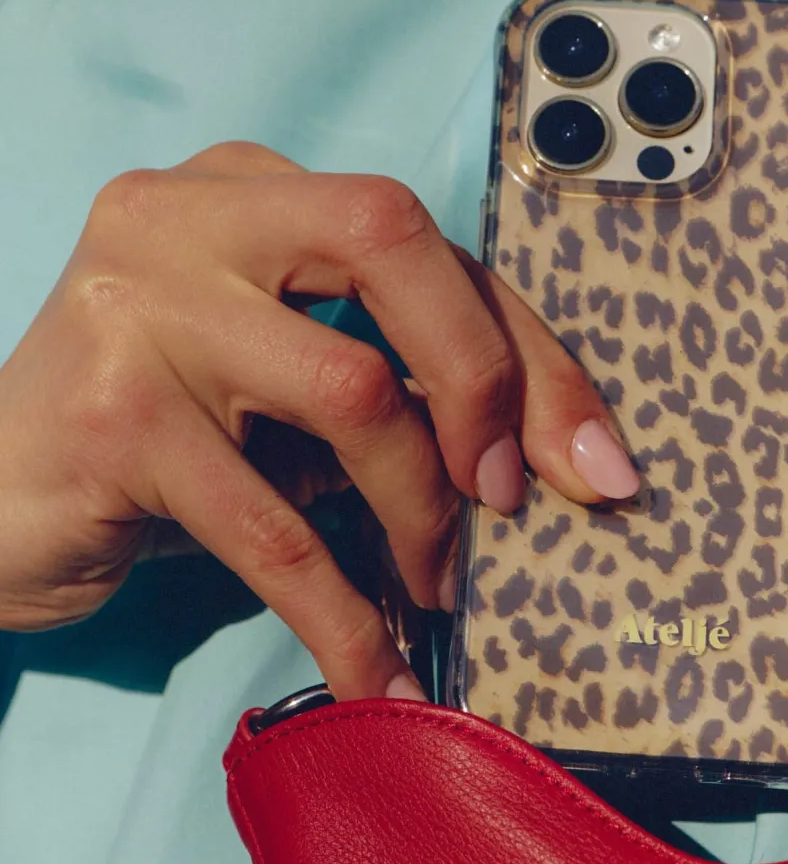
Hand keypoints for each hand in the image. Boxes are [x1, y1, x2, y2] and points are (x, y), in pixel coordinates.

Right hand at [0, 142, 637, 698]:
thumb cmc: (160, 447)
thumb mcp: (279, 391)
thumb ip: (383, 381)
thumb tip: (555, 461)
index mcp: (248, 189)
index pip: (425, 240)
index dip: (530, 351)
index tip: (597, 465)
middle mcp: (190, 216)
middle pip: (392, 242)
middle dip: (486, 381)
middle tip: (511, 505)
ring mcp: (141, 306)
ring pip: (349, 392)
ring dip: (419, 515)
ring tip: (435, 590)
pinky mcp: (114, 417)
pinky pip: (275, 531)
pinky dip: (346, 617)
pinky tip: (380, 673)